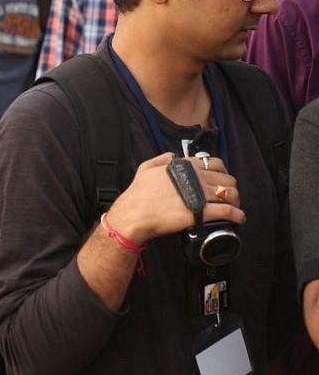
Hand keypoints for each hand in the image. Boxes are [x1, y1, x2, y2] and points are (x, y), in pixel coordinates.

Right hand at [106, 153, 243, 246]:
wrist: (134, 214)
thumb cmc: (138, 193)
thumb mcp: (146, 168)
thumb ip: (162, 158)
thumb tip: (173, 156)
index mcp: (186, 166)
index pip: (216, 164)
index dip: (223, 172)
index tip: (221, 180)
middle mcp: (196, 178)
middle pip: (227, 179)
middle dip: (231, 188)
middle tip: (228, 197)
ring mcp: (200, 195)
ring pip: (231, 194)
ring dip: (236, 201)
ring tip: (234, 207)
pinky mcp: (202, 213)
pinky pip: (228, 212)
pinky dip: (238, 215)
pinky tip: (239, 218)